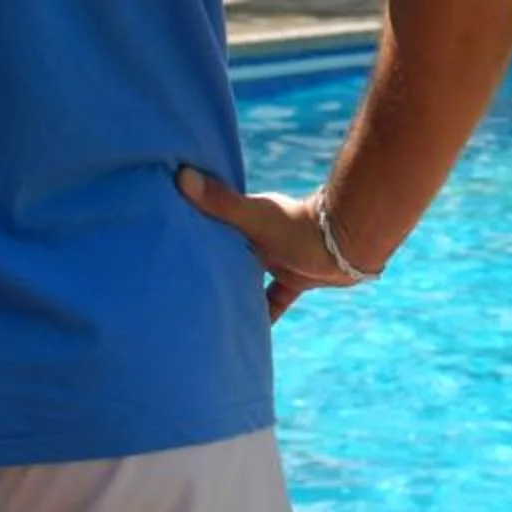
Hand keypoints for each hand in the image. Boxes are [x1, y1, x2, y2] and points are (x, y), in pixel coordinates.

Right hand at [175, 165, 370, 320]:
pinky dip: (263, 316)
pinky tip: (248, 336)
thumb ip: (220, 201)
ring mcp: (277, 260)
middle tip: (177, 288)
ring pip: (248, 281)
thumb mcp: (253, 217)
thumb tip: (181, 175)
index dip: (189, 232)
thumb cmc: (300, 226)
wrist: (347, 245)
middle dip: (207, 268)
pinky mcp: (294, 280)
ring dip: (234, 293)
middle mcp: (259, 239)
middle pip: (227, 256)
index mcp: (246, 220)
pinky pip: (273, 302)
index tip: (163, 242)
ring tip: (205, 313)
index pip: (211, 226)